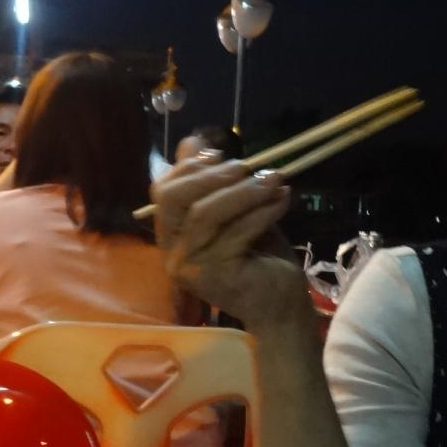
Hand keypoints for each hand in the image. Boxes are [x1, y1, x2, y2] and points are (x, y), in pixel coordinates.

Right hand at [152, 156, 308, 330]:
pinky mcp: (213, 277)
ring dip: (245, 191)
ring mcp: (189, 267)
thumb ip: (214, 183)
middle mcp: (172, 253)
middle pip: (174, 199)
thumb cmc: (259, 258)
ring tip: (275, 180)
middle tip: (249, 167)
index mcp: (172, 236)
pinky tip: (283, 200)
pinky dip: (262, 211)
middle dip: (213, 176)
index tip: (223, 154)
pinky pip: (236, 232)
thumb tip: (193, 140)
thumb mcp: (237, 213)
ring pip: (206, 214)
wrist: (282, 306)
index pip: (163, 191)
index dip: (190, 167)